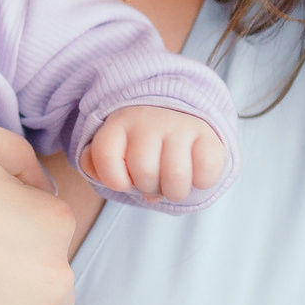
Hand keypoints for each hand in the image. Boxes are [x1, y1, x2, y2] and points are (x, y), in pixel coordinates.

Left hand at [82, 105, 228, 204]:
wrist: (178, 112)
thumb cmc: (140, 144)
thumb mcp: (113, 148)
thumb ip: (97, 163)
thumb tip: (105, 176)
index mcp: (117, 125)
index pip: (105, 158)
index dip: (117, 181)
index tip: (127, 180)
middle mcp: (147, 120)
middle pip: (144, 172)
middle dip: (149, 189)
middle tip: (154, 182)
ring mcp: (179, 125)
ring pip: (175, 176)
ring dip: (175, 192)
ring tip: (173, 184)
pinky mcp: (208, 135)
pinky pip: (206, 171)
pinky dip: (202, 182)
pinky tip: (195, 174)